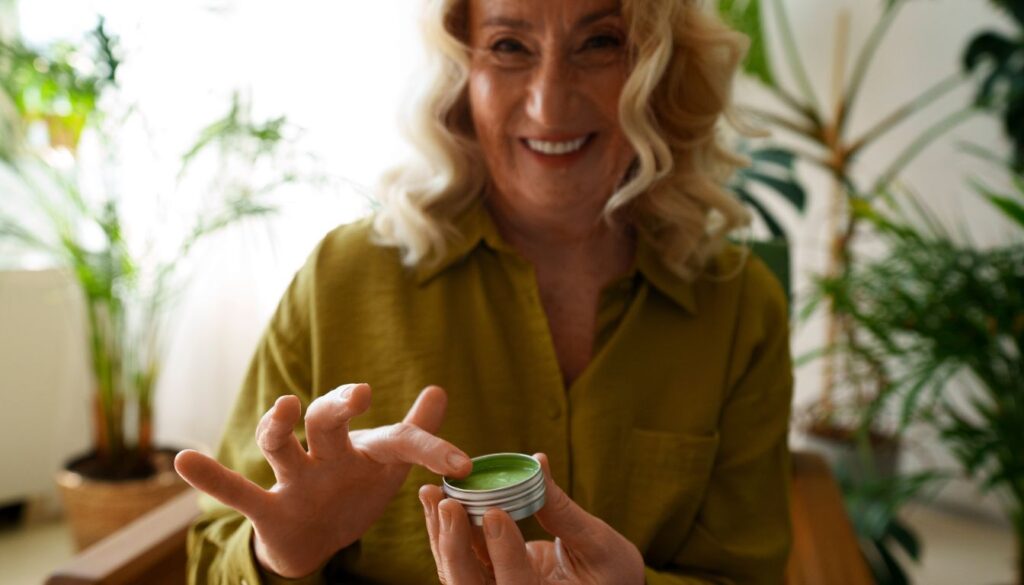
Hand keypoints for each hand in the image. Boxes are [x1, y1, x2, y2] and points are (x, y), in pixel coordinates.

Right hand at [174, 383, 471, 578]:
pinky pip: (237, 491)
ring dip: (278, 426)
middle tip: (360, 395)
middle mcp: (327, 456)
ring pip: (280, 446)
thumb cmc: (354, 494)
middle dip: (340, 406)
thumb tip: (438, 389)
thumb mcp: (386, 469)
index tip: (463, 463)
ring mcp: (295, 479)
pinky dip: (210, 477)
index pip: (398, 439)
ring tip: (284, 407)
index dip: (430, 446)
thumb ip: (414, 434)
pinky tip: (182, 461)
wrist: (312, 540)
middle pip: (327, 421)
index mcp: (363, 451)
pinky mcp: (267, 508)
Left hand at [419, 453, 644, 584]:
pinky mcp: (487, 580)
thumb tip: (536, 465)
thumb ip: (564, 514)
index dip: (503, 552)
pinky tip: (440, 499)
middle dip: (455, 546)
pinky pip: (461, 559)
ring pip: (458, 572)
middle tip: (448, 504)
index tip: (493, 513)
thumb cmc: (613, 575)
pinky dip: (449, 530)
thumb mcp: (601, 547)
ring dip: (443, 533)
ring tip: (432, 493)